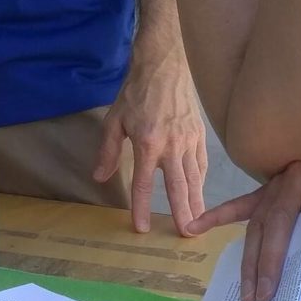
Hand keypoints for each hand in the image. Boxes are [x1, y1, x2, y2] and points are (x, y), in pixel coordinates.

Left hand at [95, 48, 208, 234]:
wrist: (164, 66)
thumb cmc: (136, 92)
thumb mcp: (114, 120)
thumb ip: (108, 151)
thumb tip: (99, 177)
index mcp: (148, 143)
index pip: (145, 183)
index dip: (142, 207)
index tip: (141, 228)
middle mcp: (172, 146)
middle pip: (178, 187)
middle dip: (182, 212)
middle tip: (186, 233)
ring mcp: (189, 140)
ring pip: (194, 178)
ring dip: (197, 202)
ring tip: (199, 222)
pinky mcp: (199, 134)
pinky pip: (201, 163)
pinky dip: (201, 181)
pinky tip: (200, 193)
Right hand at [193, 161, 300, 300]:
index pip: (286, 223)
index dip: (274, 258)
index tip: (269, 290)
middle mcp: (288, 181)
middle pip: (266, 227)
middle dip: (259, 266)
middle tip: (255, 299)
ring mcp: (273, 186)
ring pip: (254, 226)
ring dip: (247, 260)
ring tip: (244, 291)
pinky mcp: (264, 193)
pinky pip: (239, 207)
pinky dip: (217, 217)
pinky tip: (194, 227)